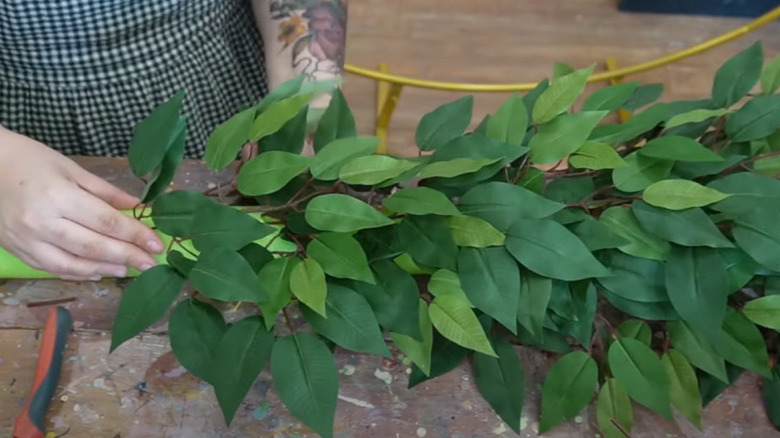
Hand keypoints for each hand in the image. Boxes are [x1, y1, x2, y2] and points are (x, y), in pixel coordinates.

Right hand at [0, 128, 163, 280]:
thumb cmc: (30, 160)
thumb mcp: (71, 168)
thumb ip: (106, 192)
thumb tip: (138, 207)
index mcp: (59, 196)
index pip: (106, 222)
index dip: (135, 235)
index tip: (157, 244)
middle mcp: (42, 222)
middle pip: (93, 246)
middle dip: (127, 256)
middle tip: (150, 264)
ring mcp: (27, 240)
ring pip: (72, 264)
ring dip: (104, 269)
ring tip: (128, 269)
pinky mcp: (18, 250)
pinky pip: (52, 268)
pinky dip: (77, 273)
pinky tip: (98, 272)